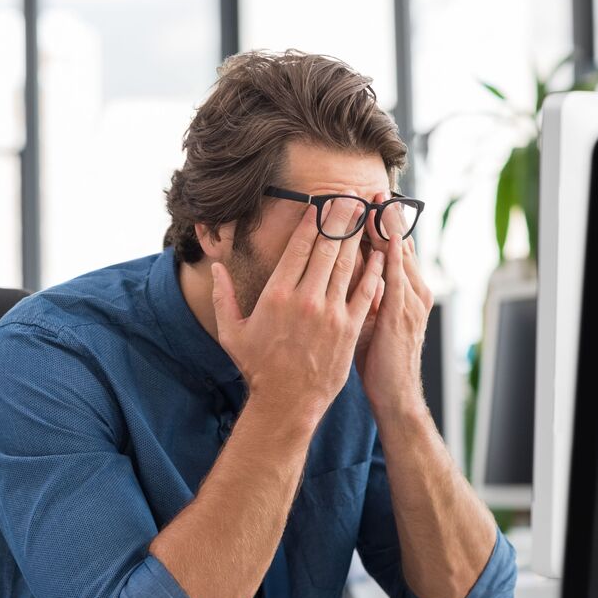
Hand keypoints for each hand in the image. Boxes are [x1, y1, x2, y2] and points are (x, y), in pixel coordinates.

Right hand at [210, 199, 384, 427]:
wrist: (287, 402)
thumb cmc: (258, 367)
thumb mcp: (231, 332)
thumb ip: (222, 296)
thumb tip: (216, 267)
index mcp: (277, 294)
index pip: (299, 246)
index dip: (313, 220)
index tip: (321, 202)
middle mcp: (305, 298)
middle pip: (327, 247)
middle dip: (340, 218)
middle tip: (351, 195)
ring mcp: (330, 313)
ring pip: (348, 264)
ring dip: (359, 236)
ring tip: (366, 213)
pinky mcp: (349, 328)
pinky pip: (366, 291)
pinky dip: (374, 270)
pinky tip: (381, 253)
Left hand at [357, 190, 433, 415]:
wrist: (396, 395)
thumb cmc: (380, 361)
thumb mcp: (373, 322)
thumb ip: (365, 295)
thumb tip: (347, 274)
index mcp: (406, 292)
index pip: (393, 249)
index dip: (381, 224)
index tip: (366, 201)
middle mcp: (412, 291)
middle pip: (398, 244)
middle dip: (385, 217)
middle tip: (371, 188)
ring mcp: (410, 301)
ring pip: (398, 255)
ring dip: (387, 227)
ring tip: (376, 201)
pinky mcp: (401, 315)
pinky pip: (394, 278)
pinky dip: (389, 256)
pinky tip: (381, 237)